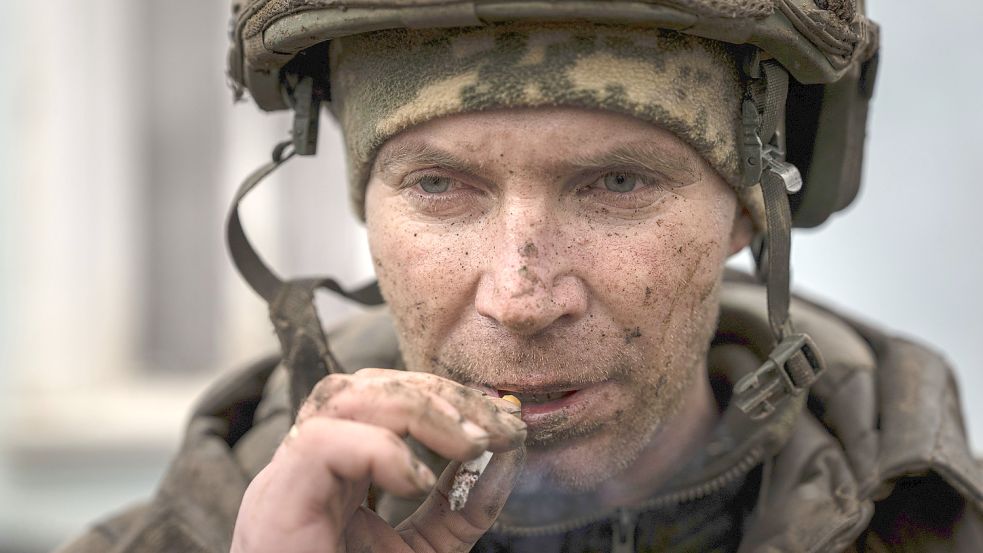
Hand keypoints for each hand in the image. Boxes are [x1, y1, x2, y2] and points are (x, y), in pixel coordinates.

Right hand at [230, 368, 526, 552]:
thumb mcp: (425, 550)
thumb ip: (461, 506)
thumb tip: (510, 453)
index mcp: (336, 474)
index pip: (385, 400)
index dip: (447, 400)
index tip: (504, 423)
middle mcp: (307, 469)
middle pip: (368, 387)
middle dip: (443, 396)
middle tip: (500, 427)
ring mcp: (284, 482)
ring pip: (343, 399)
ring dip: (420, 409)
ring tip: (473, 443)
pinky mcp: (277, 504)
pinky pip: (322, 444)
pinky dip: (380, 450)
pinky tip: (419, 482)